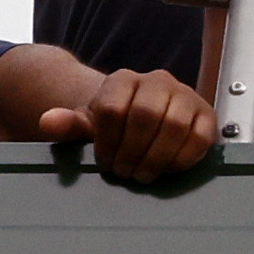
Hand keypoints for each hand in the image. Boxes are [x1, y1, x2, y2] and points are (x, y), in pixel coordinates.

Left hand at [40, 61, 217, 187]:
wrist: (143, 119)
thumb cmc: (113, 126)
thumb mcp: (88, 125)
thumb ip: (68, 124)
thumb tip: (47, 122)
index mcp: (123, 80)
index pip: (113, 108)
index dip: (107, 142)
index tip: (105, 161)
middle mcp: (157, 80)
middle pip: (146, 115)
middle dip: (133, 152)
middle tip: (125, 172)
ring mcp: (185, 95)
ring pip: (175, 125)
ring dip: (157, 157)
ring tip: (144, 173)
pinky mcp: (206, 115)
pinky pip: (200, 136)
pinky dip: (183, 158)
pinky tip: (167, 168)